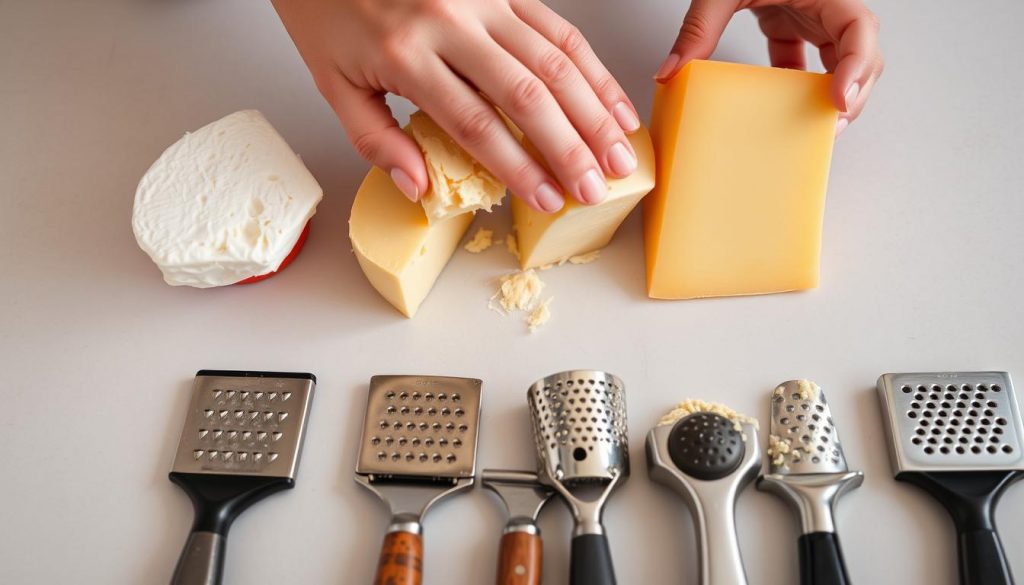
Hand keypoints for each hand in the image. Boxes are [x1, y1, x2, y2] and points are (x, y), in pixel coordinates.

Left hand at [272, 0, 641, 211]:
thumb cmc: (329, 14)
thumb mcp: (334, 85)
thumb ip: (377, 141)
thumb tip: (421, 188)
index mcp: (406, 54)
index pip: (475, 123)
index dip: (518, 166)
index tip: (547, 198)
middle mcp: (451, 21)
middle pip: (527, 93)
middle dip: (570, 147)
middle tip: (598, 188)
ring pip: (554, 59)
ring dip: (594, 110)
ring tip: (621, 154)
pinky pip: (556, 27)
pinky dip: (590, 67)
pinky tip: (611, 101)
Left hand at [656, 0, 883, 135]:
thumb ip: (698, 28)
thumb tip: (672, 72)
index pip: (859, 28)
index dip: (858, 65)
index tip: (839, 98)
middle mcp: (825, 4)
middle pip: (860, 53)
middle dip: (852, 93)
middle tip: (828, 128)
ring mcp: (810, 15)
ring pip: (838, 61)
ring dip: (829, 95)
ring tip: (811, 129)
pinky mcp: (791, 24)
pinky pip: (803, 62)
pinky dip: (796, 88)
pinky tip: (779, 111)